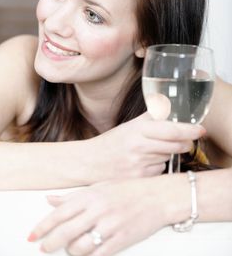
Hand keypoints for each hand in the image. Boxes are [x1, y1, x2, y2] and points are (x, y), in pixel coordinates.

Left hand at [28, 177, 178, 254]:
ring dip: (70, 251)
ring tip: (70, 248)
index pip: (60, 213)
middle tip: (44, 248)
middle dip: (50, 244)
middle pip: (66, 233)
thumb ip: (74, 196)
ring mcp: (111, 226)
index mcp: (92, 195)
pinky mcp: (122, 240)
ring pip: (80, 247)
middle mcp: (99, 210)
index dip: (43, 226)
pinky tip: (86, 254)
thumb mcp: (100, 186)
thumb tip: (51, 200)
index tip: (33, 235)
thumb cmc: (129, 190)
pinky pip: (98, 255)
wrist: (158, 196)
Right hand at [84, 111, 205, 179]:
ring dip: (166, 155)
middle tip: (182, 141)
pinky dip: (156, 167)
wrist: (89, 163)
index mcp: (138, 130)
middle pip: (175, 146)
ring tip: (149, 152)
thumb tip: (169, 110)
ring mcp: (139, 165)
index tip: (200, 130)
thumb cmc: (111, 143)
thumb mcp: (129, 126)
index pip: (171, 129)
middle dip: (183, 144)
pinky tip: (143, 164)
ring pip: (168, 159)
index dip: (188, 130)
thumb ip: (150, 118)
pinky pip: (159, 172)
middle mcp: (140, 147)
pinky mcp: (139, 179)